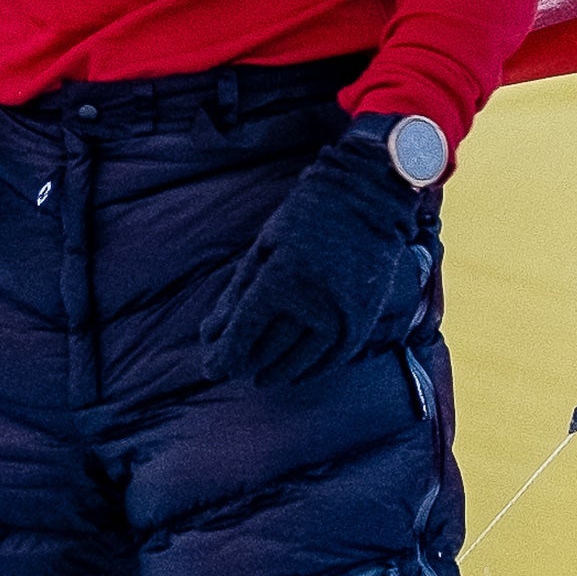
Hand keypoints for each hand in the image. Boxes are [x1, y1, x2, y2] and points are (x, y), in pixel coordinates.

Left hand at [200, 118, 421, 385]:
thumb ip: (238, 293)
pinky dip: (309, 371)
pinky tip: (292, 375)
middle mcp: (312, 304)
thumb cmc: (305, 215)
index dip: (224, 355)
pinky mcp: (363, 321)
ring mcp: (341, 316)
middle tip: (228, 368)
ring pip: (299, 361)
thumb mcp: (264, 247)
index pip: (244, 333)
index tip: (210, 368)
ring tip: (258, 376)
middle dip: (243, 363)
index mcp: (281, 280)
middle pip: (268, 350)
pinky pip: (331, 360)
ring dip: (274, 372)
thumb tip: (210, 334)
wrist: (366, 199)